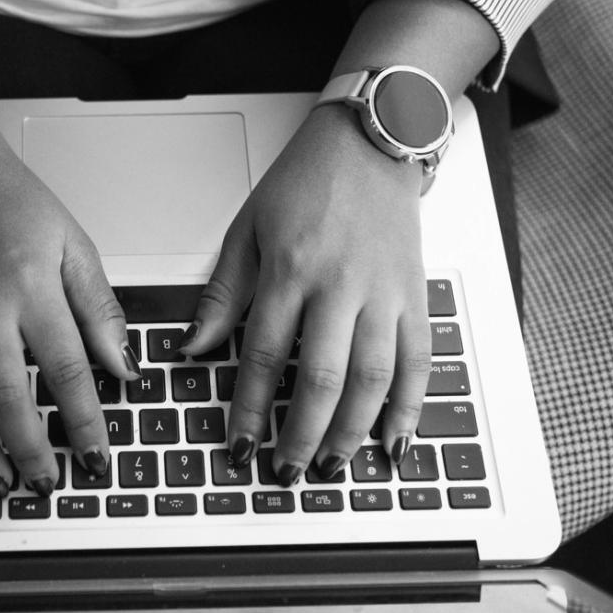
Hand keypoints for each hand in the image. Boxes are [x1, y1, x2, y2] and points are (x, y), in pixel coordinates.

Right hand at [0, 137, 138, 497]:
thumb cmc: (12, 203)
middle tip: (47, 485)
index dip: (84, 422)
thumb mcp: (74, 244)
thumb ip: (100, 309)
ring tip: (0, 482)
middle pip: (7, 396)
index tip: (97, 456)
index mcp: (32, 286)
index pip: (65, 369)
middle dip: (29, 451)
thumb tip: (124, 366)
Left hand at [178, 104, 431, 484]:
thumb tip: (193, 348)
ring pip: (372, 377)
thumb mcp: (247, 228)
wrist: (370, 142)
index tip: (240, 444)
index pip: (264, 354)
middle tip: (285, 470)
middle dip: (301, 434)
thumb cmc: (306, 181)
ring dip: (352, 431)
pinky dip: (409, 405)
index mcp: (290, 268)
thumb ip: (223, 294)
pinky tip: (394, 439)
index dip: (251, 408)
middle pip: (321, 378)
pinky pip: (419, 360)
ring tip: (332, 466)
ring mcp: (384, 292)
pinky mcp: (415, 294)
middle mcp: (340, 284)